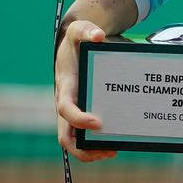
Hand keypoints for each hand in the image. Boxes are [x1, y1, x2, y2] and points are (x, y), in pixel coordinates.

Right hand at [54, 19, 116, 162]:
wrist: (75, 45)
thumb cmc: (77, 40)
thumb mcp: (79, 30)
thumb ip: (85, 30)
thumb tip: (97, 36)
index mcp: (66, 87)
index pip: (65, 109)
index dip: (79, 119)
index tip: (98, 123)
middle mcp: (66, 104)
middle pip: (65, 137)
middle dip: (83, 149)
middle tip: (108, 151)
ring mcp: (74, 111)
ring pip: (75, 142)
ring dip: (92, 151)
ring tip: (114, 151)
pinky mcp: (83, 114)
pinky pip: (86, 136)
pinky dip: (99, 143)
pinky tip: (117, 142)